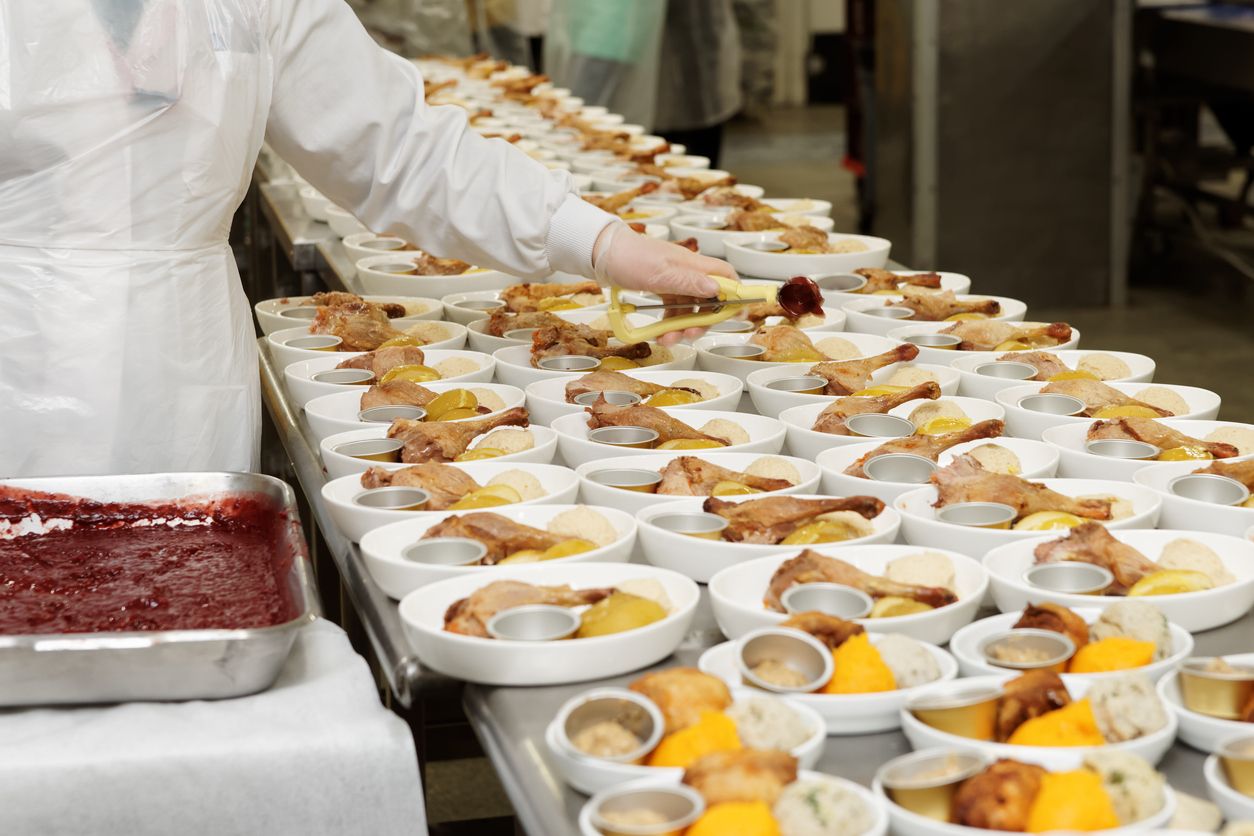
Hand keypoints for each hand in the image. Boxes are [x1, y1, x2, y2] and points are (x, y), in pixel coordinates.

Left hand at [592, 222, 739, 345]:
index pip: (726, 276)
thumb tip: (717, 289)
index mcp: (693, 264)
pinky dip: (669, 323)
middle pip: (710, 299)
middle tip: (691, 333)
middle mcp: (687, 272)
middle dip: (703, 320)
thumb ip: (689, 283)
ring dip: (683, 326)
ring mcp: (675, 281)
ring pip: (690, 308)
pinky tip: (660, 332)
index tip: (737, 312)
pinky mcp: (662, 288)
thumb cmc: (630, 258)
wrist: (602, 254)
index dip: (736, 294)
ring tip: (669, 338)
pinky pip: (673, 309)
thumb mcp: (661, 274)